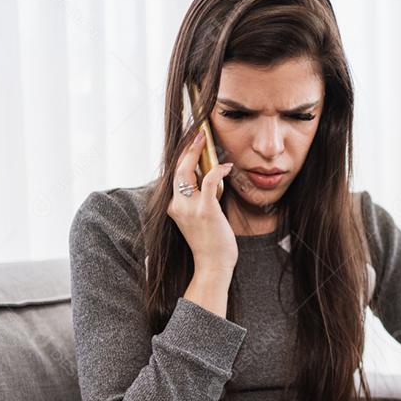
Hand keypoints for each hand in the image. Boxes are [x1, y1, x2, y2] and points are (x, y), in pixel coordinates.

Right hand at [167, 128, 237, 272]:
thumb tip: (209, 180)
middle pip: (177, 168)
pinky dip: (218, 170)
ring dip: (198, 152)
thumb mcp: (198, 220)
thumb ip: (199, 201)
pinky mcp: (205, 210)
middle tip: (198, 133)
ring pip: (187, 170)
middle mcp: (177, 205)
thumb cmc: (210, 244)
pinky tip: (227, 166)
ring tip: (207, 141)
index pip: (175, 175)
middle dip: (187, 148)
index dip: (182, 156)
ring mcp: (189, 207)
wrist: (212, 266)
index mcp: (174, 206)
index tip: (190, 142)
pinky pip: (209, 181)